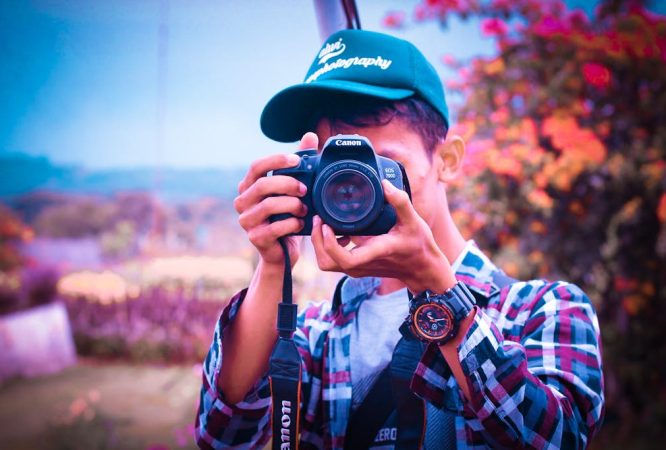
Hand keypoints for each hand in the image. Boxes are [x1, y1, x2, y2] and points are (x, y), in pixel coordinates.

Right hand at [233, 133, 317, 267]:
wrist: (282, 252)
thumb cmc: (287, 216)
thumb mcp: (294, 190)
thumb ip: (300, 164)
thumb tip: (310, 136)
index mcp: (249, 186)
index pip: (256, 166)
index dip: (276, 160)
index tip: (297, 160)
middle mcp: (242, 202)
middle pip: (262, 185)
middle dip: (288, 184)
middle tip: (305, 189)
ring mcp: (246, 221)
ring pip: (268, 206)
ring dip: (292, 205)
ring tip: (304, 209)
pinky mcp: (255, 238)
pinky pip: (274, 227)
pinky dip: (291, 224)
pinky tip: (300, 223)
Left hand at [311, 179, 456, 293]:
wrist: (422, 269)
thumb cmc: (419, 246)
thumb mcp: (414, 221)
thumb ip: (400, 202)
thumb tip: (385, 183)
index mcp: (375, 252)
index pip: (344, 258)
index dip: (329, 243)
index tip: (326, 224)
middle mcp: (362, 264)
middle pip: (326, 262)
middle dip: (317, 241)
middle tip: (319, 219)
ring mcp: (358, 268)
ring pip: (327, 263)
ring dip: (320, 244)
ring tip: (324, 223)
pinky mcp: (356, 267)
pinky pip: (333, 260)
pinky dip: (328, 246)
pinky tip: (338, 231)